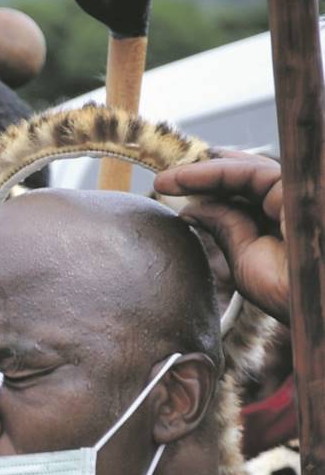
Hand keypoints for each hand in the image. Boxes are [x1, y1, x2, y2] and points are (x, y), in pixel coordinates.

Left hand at [155, 154, 287, 322]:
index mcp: (289, 223)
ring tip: (164, 181)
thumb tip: (192, 209)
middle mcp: (296, 205)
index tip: (174, 194)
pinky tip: (184, 179)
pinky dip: (216, 172)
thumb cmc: (288, 293)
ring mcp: (300, 194)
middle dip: (205, 178)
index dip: (213, 192)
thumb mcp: (246, 258)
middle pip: (248, 181)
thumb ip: (226, 227)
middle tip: (164, 182)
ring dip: (203, 172)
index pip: (248, 198)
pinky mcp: (300, 185)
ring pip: (248, 171)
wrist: (313, 303)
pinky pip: (253, 171)